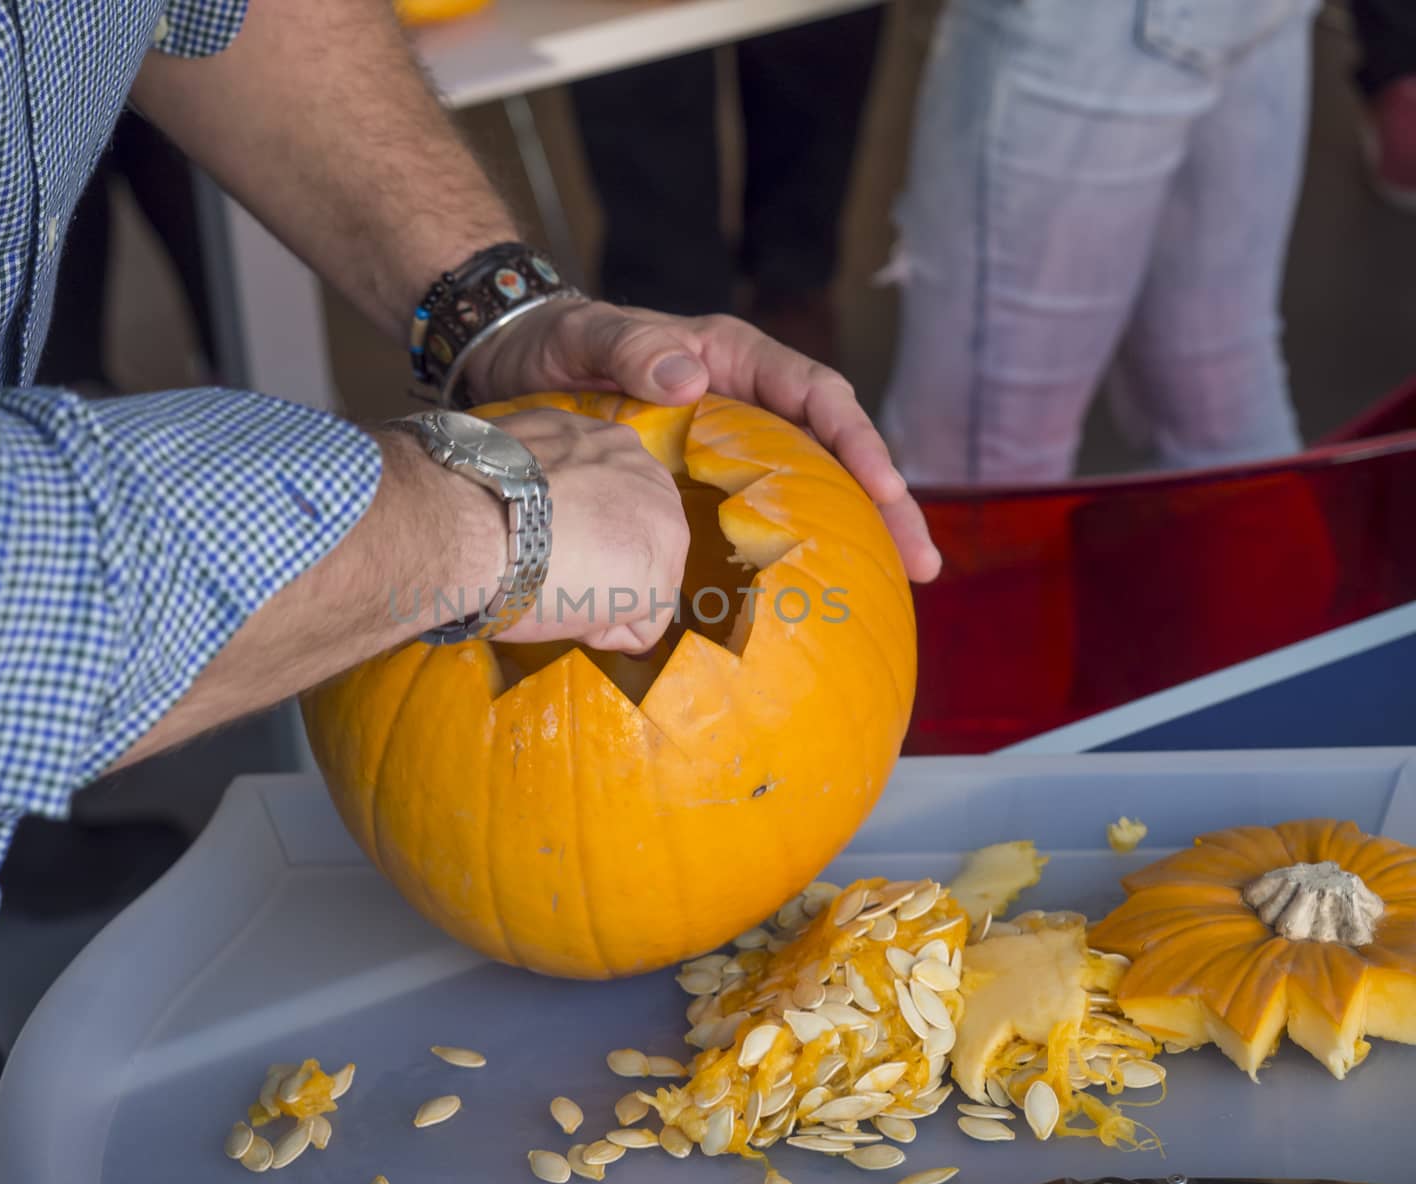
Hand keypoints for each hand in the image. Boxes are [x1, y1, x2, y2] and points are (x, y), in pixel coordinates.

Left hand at [463, 298, 941, 583]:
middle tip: (922, 561)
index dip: (856, 440)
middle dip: (886, 503)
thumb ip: (631, 349)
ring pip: (811, 488)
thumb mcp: (586, 337)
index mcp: (733, 357)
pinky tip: (815, 595)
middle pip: (835, 451)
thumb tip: (691, 376)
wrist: (513, 365)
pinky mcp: (707, 481)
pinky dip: (795, 549)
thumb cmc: (555, 343)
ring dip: (858, 533)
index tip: (884, 486)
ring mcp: (731, 443)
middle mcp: (746, 399)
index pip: (816, 394)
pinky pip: (762, 515)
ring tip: (900, 587)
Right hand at [479, 410, 688, 653]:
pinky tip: (562, 608)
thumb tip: (542, 493)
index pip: (614, 502)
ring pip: (641, 584)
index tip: (538, 538)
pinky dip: (599, 632)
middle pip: (638, 541)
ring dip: (600, 597)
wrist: (472, 521)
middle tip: (547, 569)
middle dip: (601, 565)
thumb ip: (554, 471)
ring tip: (551, 586)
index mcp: (614, 443)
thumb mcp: (526, 452)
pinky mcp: (659, 582)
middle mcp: (650, 475)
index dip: (577, 531)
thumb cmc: (477, 489)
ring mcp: (664, 528)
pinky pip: (637, 629)